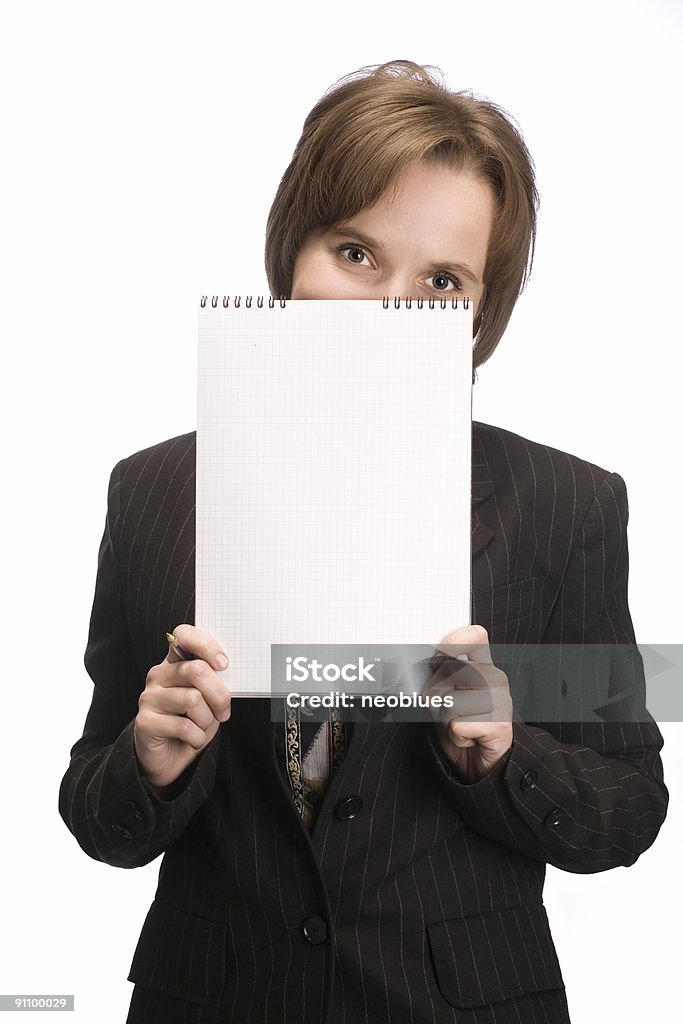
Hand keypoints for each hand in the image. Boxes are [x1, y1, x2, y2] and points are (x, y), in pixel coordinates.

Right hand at [134, 624, 231, 789]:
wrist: (168, 758)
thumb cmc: (191, 722)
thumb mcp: (208, 698)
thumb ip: (213, 680)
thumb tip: (227, 670)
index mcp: (174, 662)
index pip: (184, 635)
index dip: (207, 645)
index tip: (224, 664)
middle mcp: (158, 675)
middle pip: (196, 670)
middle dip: (219, 694)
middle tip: (223, 711)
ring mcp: (149, 697)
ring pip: (193, 700)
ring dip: (207, 719)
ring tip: (202, 726)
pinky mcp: (145, 722)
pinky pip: (184, 727)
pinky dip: (197, 738)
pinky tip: (191, 739)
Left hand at [427, 624, 512, 782]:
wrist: (483, 763)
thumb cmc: (462, 725)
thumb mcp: (443, 696)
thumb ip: (435, 677)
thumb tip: (413, 665)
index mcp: (483, 665)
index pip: (474, 636)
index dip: (452, 641)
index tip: (438, 654)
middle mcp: (495, 678)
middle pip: (449, 671)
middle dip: (436, 694)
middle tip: (447, 709)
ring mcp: (501, 700)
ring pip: (450, 701)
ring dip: (446, 719)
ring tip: (460, 724)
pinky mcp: (499, 724)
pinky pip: (458, 725)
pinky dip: (456, 736)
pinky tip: (469, 738)